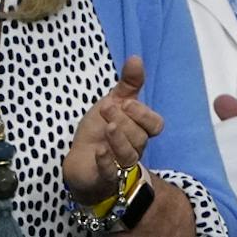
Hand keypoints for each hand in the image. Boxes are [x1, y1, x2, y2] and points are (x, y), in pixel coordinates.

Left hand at [61, 56, 165, 204]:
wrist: (80, 161)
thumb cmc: (99, 132)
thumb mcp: (113, 103)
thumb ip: (128, 84)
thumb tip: (136, 58)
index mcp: (139, 131)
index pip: (155, 125)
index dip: (143, 114)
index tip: (125, 103)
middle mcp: (134, 148)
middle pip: (140, 137)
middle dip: (124, 120)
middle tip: (106, 109)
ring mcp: (121, 166)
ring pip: (129, 155)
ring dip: (118, 138)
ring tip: (106, 126)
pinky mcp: (105, 179)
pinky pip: (111, 173)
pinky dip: (106, 162)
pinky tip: (99, 151)